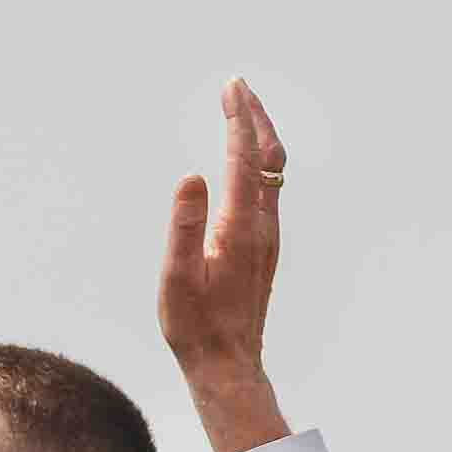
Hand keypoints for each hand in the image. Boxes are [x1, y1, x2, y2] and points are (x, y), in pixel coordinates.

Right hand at [160, 78, 293, 451]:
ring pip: (273, 174)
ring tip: (243, 113)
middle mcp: (263, 227)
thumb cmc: (196, 326)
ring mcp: (268, 238)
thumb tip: (190, 177)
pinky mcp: (263, 248)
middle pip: (270, 158)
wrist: (228, 365)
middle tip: (238, 87)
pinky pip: (268, 191)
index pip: (244, 159)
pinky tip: (247, 163)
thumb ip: (185, 225)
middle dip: (256, 118)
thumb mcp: (178, 277)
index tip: (231, 86)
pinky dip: (259, 162)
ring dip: (260, 138)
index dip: (239, 119)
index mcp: (241, 228)